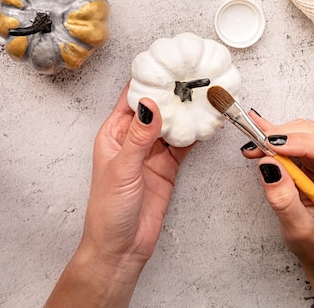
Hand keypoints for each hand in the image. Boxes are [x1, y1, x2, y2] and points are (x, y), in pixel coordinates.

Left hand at [45, 83, 192, 307]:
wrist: (121, 249)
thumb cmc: (108, 211)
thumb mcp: (122, 170)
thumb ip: (139, 138)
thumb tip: (150, 105)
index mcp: (115, 133)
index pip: (131, 98)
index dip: (146, 80)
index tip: (164, 63)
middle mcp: (134, 139)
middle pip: (155, 107)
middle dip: (171, 92)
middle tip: (191, 75)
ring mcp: (152, 152)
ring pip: (171, 123)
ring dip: (185, 111)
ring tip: (203, 93)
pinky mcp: (168, 166)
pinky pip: (183, 144)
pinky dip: (194, 133)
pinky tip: (205, 122)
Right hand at [242, 114, 313, 307]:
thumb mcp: (298, 229)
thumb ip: (284, 200)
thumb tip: (270, 165)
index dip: (302, 143)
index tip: (273, 146)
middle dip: (283, 137)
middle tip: (256, 148)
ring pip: (304, 132)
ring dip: (276, 136)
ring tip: (255, 149)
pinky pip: (297, 137)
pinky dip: (276, 136)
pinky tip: (259, 128)